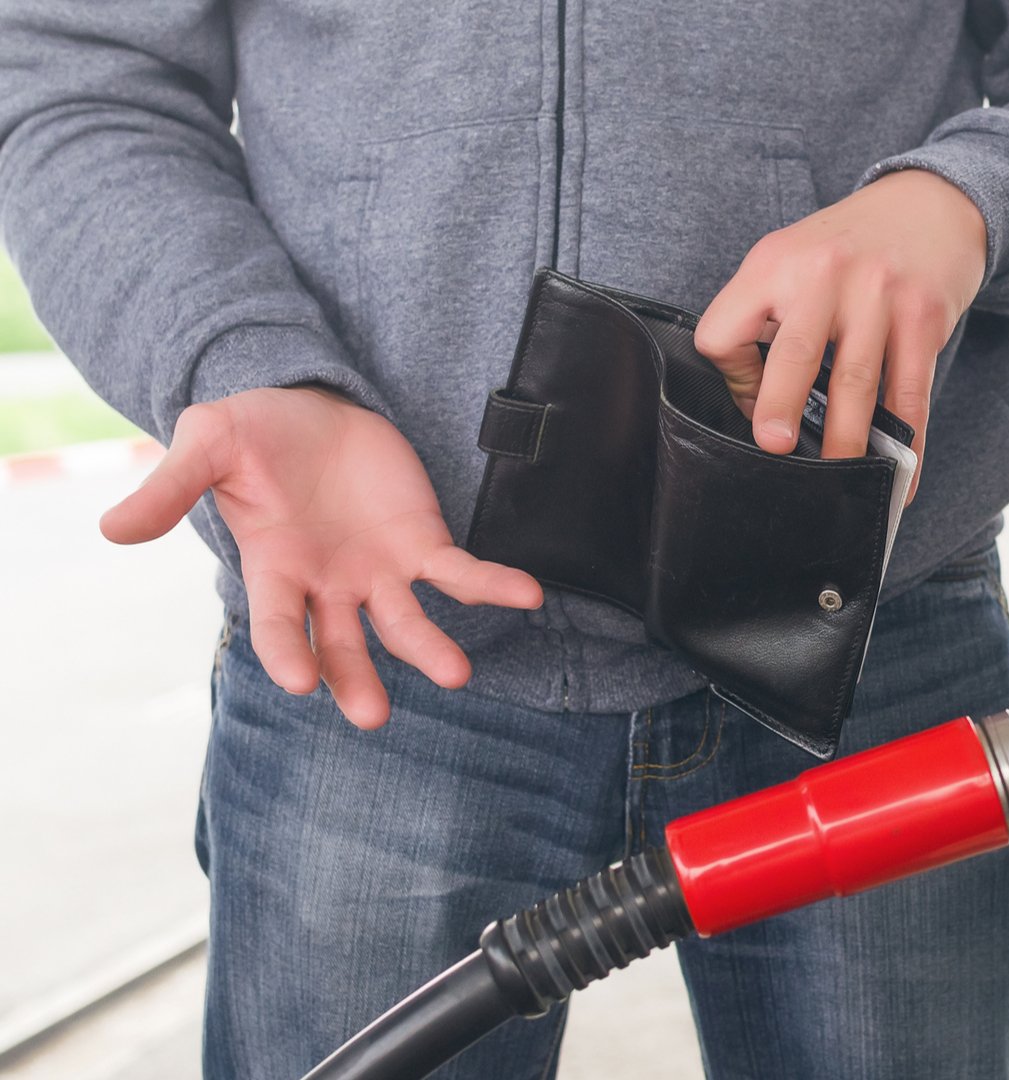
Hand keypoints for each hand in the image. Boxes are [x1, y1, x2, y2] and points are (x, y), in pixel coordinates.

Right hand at [101, 387, 542, 728]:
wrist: (309, 403)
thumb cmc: (251, 432)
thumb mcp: (205, 446)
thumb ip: (170, 489)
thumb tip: (110, 531)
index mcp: (273, 569)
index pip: (277, 624)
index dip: (286, 653)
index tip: (300, 684)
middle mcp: (327, 584)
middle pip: (344, 645)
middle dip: (357, 680)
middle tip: (374, 716)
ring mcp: (377, 571)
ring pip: (404, 624)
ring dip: (429, 649)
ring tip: (456, 674)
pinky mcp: (421, 544)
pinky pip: (459, 574)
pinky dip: (493, 586)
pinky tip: (528, 596)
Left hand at [695, 168, 987, 498]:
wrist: (931, 204)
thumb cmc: (851, 246)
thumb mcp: (793, 259)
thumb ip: (766, 316)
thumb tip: (755, 401)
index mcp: (774, 262)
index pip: (727, 329)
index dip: (731, 374)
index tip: (750, 397)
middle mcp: (824, 273)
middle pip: (794, 353)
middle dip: (781, 407)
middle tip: (775, 448)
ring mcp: (879, 294)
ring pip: (855, 381)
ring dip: (847, 439)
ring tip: (839, 476)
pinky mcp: (924, 315)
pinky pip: (911, 391)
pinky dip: (907, 439)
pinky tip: (902, 471)